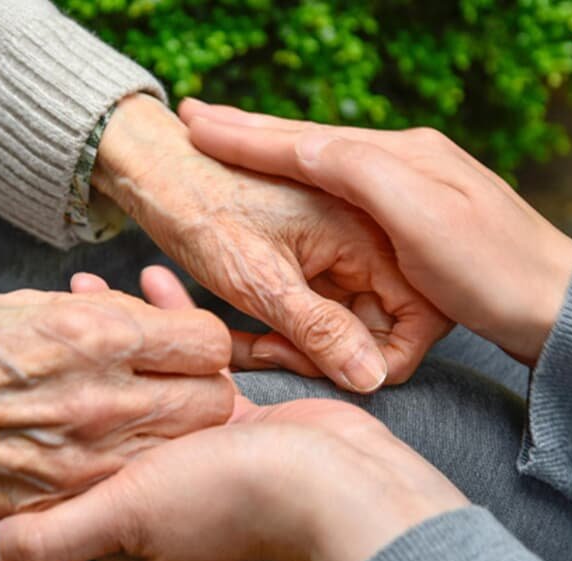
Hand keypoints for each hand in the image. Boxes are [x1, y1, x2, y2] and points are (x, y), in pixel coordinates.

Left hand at [0, 267, 469, 560]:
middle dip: (71, 361)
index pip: (62, 471)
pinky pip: (188, 368)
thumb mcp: (127, 516)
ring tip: (87, 283)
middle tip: (46, 304)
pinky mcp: (235, 420)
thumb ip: (50, 536)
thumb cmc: (230, 501)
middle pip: (99, 421)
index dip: (36, 419)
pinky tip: (154, 283)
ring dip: (117, 336)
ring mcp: (197, 455)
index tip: (11, 361)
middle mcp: (158, 493)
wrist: (339, 484)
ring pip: (140, 386)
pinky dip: (171, 327)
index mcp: (125, 527)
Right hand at [0, 288, 233, 513]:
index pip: (207, 342)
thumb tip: (142, 320)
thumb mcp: (25, 302)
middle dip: (199, 387)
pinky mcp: (58, 499)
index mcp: (92, 335)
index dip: (196, 340)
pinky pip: (125, 482)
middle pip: (212, 403)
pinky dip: (124, 466)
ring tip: (131, 413)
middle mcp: (99, 400)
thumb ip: (98, 314)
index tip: (178, 341)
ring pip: (177, 450)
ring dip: (167, 431)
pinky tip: (93, 446)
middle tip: (168, 379)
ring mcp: (82, 458)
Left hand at [93, 94, 451, 391]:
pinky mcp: (318, 259)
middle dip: (327, 354)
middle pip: (381, 326)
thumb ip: (317, 330)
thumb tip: (370, 378)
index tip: (308, 360)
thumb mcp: (259, 281)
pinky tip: (248, 334)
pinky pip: (321, 311)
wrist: (159, 170)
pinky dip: (288, 330)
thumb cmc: (203, 212)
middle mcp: (370, 237)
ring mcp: (344, 249)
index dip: (370, 357)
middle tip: (267, 353)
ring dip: (303, 346)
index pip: (412, 322)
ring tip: (250, 347)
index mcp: (371, 233)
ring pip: (347, 324)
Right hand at [179, 99, 571, 363]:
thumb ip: (359, 172)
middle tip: (201, 118)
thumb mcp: (418, 215)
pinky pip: (347, 189)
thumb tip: (301, 144)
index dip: (248, 133)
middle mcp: (407, 160)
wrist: (560, 304)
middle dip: (253, 131)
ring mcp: (416, 187)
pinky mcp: (423, 217)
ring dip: (275, 150)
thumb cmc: (491, 267)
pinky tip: (296, 178)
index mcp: (400, 156)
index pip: (307, 139)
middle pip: (313, 142)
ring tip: (232, 139)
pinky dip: (307, 178)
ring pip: (327, 163)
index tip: (197, 124)